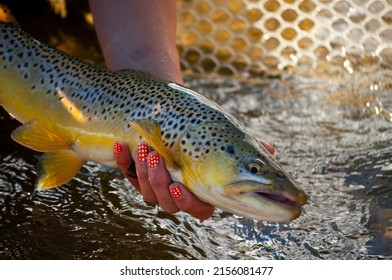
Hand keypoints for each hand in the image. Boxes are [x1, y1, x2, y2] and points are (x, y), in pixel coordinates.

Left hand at [113, 139, 274, 219]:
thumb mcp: (227, 137)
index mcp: (202, 191)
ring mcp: (156, 184)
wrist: (177, 116)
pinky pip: (127, 174)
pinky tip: (121, 147)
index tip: (181, 186)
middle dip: (161, 183)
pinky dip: (123, 162)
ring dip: (145, 171)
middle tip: (158, 157)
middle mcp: (178, 193)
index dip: (188, 202)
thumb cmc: (207, 131)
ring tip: (146, 146)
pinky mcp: (137, 172)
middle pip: (168, 204)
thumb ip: (247, 147)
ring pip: (148, 192)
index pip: (198, 208)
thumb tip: (272, 149)